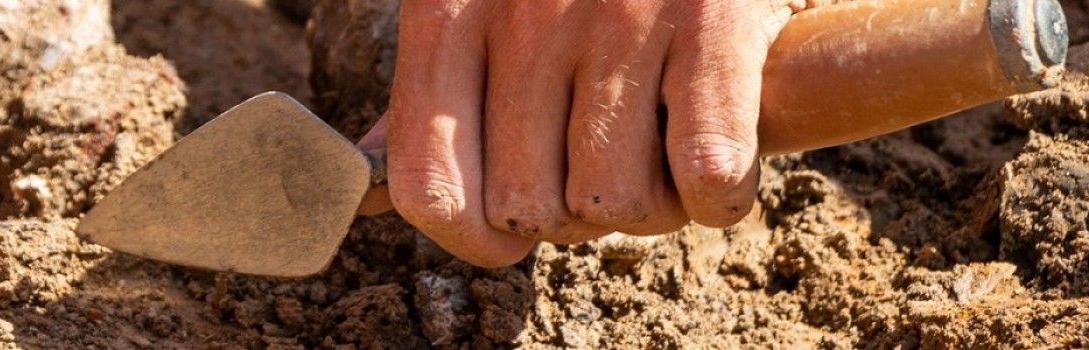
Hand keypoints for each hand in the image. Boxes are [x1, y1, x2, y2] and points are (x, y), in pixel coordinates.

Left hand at [364, 0, 798, 265]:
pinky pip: (707, 175)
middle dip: (570, 215)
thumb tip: (371, 181)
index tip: (507, 234)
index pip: (429, 184)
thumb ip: (435, 93)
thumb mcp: (485, 3)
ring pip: (614, 203)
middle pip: (526, 206)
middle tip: (601, 166)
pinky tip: (714, 162)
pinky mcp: (714, 20)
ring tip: (658, 154)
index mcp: (450, 9)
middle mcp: (525, 11)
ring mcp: (620, 14)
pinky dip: (717, 195)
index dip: (469, 236)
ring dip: (648, 207)